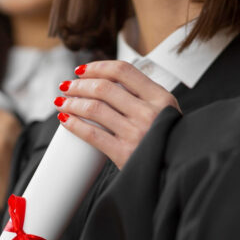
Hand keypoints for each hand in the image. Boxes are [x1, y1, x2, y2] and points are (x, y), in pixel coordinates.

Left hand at [54, 61, 180, 168]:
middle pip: (104, 88)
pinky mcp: (125, 154)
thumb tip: (111, 84)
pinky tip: (65, 120)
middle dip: (79, 85)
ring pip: (94, 108)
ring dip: (72, 102)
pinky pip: (93, 135)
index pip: (123, 71)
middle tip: (66, 86)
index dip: (98, 67)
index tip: (82, 71)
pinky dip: (74, 124)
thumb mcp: (167, 114)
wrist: (178, 172)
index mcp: (161, 98)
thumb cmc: (169, 143)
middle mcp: (149, 113)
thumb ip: (146, 99)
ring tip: (61, 102)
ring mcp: (136, 133)